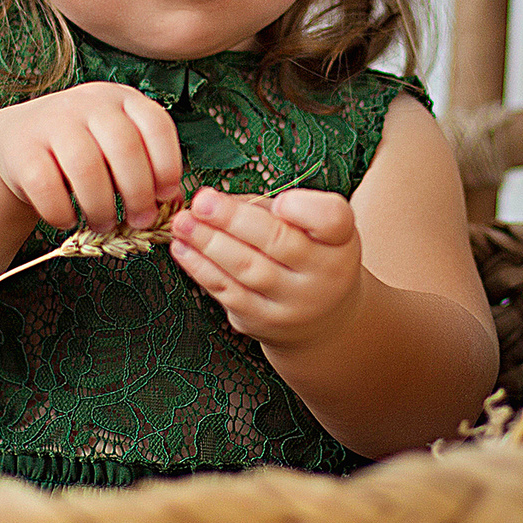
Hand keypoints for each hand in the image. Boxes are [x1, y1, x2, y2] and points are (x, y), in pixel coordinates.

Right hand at [0, 82, 182, 231]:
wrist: (20, 140)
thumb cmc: (85, 150)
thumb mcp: (117, 148)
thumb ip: (147, 168)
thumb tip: (177, 204)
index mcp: (122, 99)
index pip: (157, 125)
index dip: (168, 165)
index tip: (167, 197)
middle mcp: (89, 102)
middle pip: (124, 148)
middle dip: (138, 194)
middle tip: (140, 222)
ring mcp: (53, 121)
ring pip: (86, 168)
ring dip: (102, 208)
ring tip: (105, 225)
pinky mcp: (22, 148)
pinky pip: (46, 186)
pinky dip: (62, 213)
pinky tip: (68, 220)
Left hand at [168, 186, 363, 346]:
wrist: (322, 320)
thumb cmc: (309, 255)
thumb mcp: (311, 229)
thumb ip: (273, 209)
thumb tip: (216, 202)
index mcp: (340, 240)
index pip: (331, 220)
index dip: (305, 210)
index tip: (280, 201)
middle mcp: (325, 275)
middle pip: (279, 243)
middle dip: (234, 220)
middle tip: (201, 202)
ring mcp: (294, 303)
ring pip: (248, 269)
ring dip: (209, 243)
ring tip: (182, 223)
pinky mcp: (265, 322)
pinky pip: (228, 292)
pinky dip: (202, 268)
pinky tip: (182, 249)